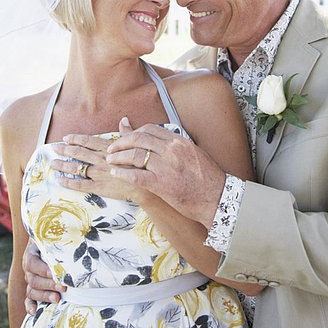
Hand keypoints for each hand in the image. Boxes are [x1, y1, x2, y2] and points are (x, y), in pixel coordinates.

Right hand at [23, 241, 65, 313]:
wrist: (49, 242)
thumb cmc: (55, 238)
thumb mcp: (55, 236)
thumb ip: (60, 239)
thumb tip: (74, 238)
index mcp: (31, 254)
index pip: (32, 264)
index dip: (43, 270)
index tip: (55, 273)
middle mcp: (28, 269)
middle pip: (34, 280)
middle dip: (49, 285)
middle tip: (63, 287)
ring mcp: (30, 280)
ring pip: (32, 291)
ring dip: (45, 296)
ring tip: (57, 299)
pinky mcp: (33, 289)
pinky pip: (28, 300)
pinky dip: (30, 306)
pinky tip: (35, 312)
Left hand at [51, 127, 141, 201]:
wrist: (145, 186)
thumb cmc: (143, 165)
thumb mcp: (136, 146)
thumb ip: (127, 133)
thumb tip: (124, 120)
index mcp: (109, 149)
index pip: (88, 141)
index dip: (76, 139)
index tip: (65, 137)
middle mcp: (101, 159)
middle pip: (78, 153)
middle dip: (64, 150)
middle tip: (53, 148)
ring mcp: (98, 174)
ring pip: (76, 168)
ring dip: (63, 165)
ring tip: (52, 163)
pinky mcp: (98, 187)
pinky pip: (79, 184)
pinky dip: (68, 182)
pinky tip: (59, 180)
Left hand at [106, 118, 225, 228]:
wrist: (218, 198)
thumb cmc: (207, 178)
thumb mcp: (193, 153)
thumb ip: (175, 145)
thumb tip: (161, 138)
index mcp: (179, 141)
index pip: (149, 129)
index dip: (133, 132)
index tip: (126, 138)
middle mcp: (171, 150)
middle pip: (138, 139)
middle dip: (121, 142)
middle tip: (111, 149)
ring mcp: (166, 167)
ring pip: (134, 155)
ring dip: (118, 157)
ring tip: (110, 160)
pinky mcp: (161, 184)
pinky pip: (135, 176)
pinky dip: (122, 174)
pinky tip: (115, 174)